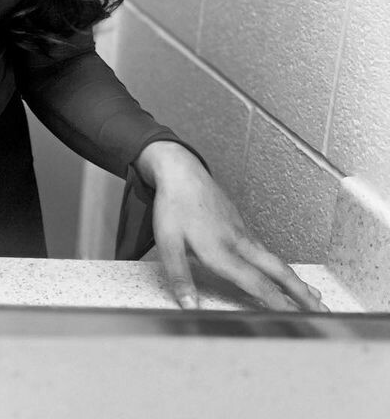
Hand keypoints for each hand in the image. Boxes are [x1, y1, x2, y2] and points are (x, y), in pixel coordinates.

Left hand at [134, 141, 330, 313]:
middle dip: (301, 293)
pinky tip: (282, 271)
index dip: (278, 303)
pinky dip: (279, 265)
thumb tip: (189, 307)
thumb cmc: (173, 206)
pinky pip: (265, 249)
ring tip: (312, 295)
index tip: (298, 319)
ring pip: (274, 259)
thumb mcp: (167, 243)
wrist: (180, 171)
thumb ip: (180, 278)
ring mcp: (242, 232)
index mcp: (222, 251)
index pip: (257, 283)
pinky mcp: (240, 224)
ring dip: (294, 280)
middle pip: (278, 271)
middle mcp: (238, 243)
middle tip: (323, 310)